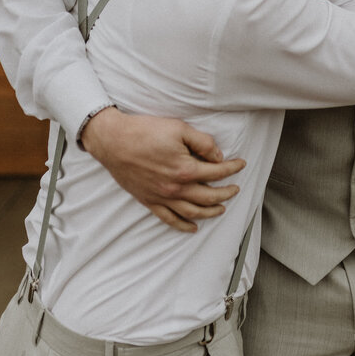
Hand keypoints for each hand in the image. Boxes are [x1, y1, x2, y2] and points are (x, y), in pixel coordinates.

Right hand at [81, 107, 245, 232]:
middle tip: (235, 189)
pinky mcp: (149, 201)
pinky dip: (183, 225)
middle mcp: (175, 188)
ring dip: (210, 212)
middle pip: (208, 197)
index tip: (241, 164)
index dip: (232, 168)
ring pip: (192, 212)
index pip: (217, 172)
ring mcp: (162, 197)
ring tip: (221, 208)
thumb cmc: (145, 131)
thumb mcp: (179, 128)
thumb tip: (218, 157)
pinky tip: (193, 226)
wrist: (113, 141)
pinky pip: (169, 219)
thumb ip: (203, 143)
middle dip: (226, 193)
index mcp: (185, 169)